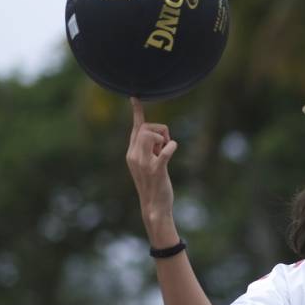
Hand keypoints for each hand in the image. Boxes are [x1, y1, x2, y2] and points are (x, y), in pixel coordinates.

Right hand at [126, 97, 179, 241]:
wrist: (153, 207)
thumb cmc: (154, 184)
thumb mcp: (148, 163)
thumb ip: (150, 149)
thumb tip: (160, 137)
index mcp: (131, 153)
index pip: (135, 128)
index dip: (137, 112)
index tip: (135, 98)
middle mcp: (134, 156)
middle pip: (145, 128)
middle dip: (160, 130)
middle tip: (165, 145)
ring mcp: (144, 163)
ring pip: (151, 135)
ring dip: (164, 138)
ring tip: (166, 150)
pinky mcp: (156, 171)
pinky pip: (165, 151)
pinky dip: (172, 147)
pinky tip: (173, 150)